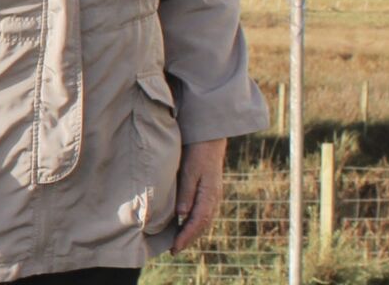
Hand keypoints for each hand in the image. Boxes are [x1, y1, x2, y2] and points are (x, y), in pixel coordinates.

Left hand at [171, 137, 226, 252]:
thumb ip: (186, 193)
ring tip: (179, 242)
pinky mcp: (211, 191)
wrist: (210, 138)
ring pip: (204, 220)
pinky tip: (187, 224)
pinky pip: (205, 213)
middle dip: (189, 239)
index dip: (186, 237)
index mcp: (210, 195)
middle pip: (202, 225)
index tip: (174, 248)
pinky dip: (196, 223)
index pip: (198, 222)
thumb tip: (182, 215)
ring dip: (193, 232)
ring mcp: (214, 195)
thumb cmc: (198, 152)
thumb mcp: (190, 171)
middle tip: (174, 250)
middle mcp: (214, 198)